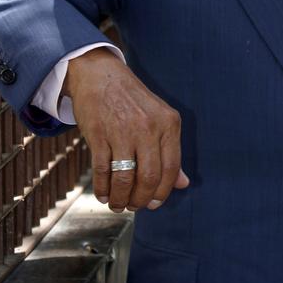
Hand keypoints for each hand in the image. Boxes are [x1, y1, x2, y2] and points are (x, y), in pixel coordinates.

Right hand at [65, 48, 188, 212]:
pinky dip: (103, 188)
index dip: (163, 191)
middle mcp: (148, 127)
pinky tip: (104, 194)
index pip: (172, 167)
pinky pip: (102, 170)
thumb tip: (183, 184)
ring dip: (121, 198)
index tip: (155, 203)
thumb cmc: (132, 100)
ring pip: (125, 178)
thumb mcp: (159, 119)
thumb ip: (171, 152)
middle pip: (149, 176)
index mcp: (168, 123)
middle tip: (135, 206)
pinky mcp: (99, 135)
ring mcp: (122, 131)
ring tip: (118, 204)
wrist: (100, 75)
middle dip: (142, 199)